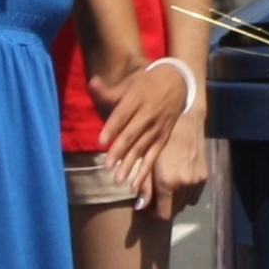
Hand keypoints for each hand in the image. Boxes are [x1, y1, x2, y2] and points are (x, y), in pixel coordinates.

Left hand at [88, 61, 189, 208]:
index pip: (122, 115)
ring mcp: (157, 129)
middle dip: (119, 151)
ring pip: (141, 149)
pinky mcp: (163, 139)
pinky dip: (144, 171)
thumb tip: (92, 83)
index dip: (112, 128)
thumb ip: (109, 90)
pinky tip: (135, 185)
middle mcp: (148, 115)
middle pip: (131, 135)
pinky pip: (153, 156)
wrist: (177, 83)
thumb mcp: (129, 83)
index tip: (101, 142)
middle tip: (106, 166)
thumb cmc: (146, 83)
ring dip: (130, 165)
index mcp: (136, 100)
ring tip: (118, 180)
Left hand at [148, 108, 207, 221]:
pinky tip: (178, 183)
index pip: (164, 214)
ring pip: (185, 204)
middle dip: (163, 207)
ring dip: (175, 201)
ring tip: (166, 190)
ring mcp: (197, 181)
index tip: (147, 208)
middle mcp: (185, 185)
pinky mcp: (205, 176)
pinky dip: (185, 194)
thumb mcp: (147, 159)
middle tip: (154, 197)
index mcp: (168, 182)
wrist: (185, 121)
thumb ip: (144, 185)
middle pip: (175, 211)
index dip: (154, 214)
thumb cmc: (160, 137)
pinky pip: (195, 195)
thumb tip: (141, 206)